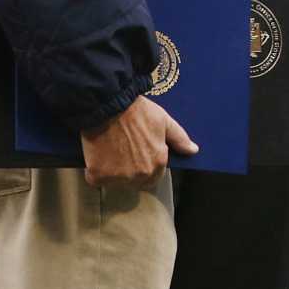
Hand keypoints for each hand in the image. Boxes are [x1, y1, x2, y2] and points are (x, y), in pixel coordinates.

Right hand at [80, 95, 194, 188]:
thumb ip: (179, 139)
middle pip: (134, 183)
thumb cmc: (138, 112)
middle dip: (130, 172)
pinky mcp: (98, 176)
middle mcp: (139, 175)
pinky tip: (97, 154)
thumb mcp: (164, 121)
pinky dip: (95, 171)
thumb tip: (193, 151)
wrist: (109, 105)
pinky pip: (96, 179)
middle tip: (122, 152)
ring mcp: (117, 177)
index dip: (146, 167)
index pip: (153, 178)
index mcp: (157, 164)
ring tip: (110, 150)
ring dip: (113, 172)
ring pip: (116, 182)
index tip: (137, 155)